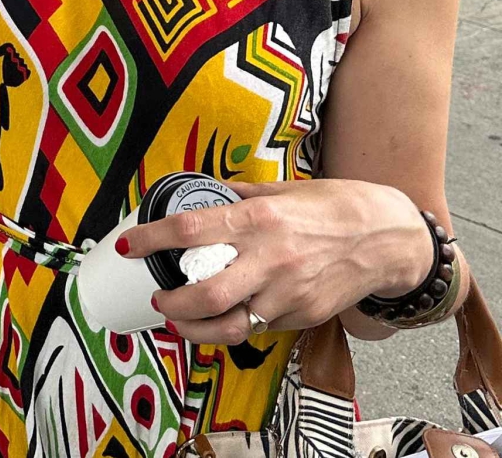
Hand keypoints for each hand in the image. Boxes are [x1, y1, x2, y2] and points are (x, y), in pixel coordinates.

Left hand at [118, 179, 433, 342]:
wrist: (389, 238)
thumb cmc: (334, 207)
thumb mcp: (281, 189)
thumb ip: (238, 195)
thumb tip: (201, 193)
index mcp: (258, 218)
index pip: (190, 230)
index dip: (151, 239)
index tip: (129, 246)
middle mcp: (270, 258)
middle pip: (206, 292)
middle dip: (172, 301)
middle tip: (158, 295)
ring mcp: (288, 292)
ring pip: (230, 324)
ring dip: (195, 328)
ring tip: (177, 319)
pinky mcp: (303, 315)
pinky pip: (258, 327)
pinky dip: (234, 326)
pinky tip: (222, 319)